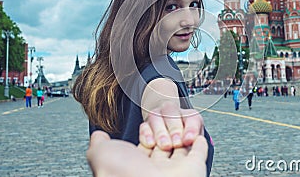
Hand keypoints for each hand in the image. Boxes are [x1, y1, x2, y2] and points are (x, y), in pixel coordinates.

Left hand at [87, 130, 207, 176]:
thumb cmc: (123, 173)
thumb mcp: (101, 154)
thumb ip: (99, 143)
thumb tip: (99, 135)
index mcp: (138, 167)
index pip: (146, 145)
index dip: (146, 133)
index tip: (145, 127)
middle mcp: (158, 169)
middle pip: (164, 143)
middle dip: (163, 131)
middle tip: (160, 135)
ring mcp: (177, 168)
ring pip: (181, 144)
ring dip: (179, 132)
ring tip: (175, 131)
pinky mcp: (195, 166)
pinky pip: (200, 149)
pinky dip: (199, 140)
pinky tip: (196, 134)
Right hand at [139, 101, 203, 150]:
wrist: (168, 135)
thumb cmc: (183, 141)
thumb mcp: (194, 141)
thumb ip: (195, 141)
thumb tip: (194, 143)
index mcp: (189, 116)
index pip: (192, 118)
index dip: (190, 129)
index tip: (189, 140)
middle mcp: (172, 111)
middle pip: (171, 112)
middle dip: (174, 129)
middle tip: (177, 143)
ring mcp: (157, 116)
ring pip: (156, 117)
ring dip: (161, 132)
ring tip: (165, 146)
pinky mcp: (145, 124)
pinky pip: (143, 126)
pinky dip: (147, 135)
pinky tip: (151, 144)